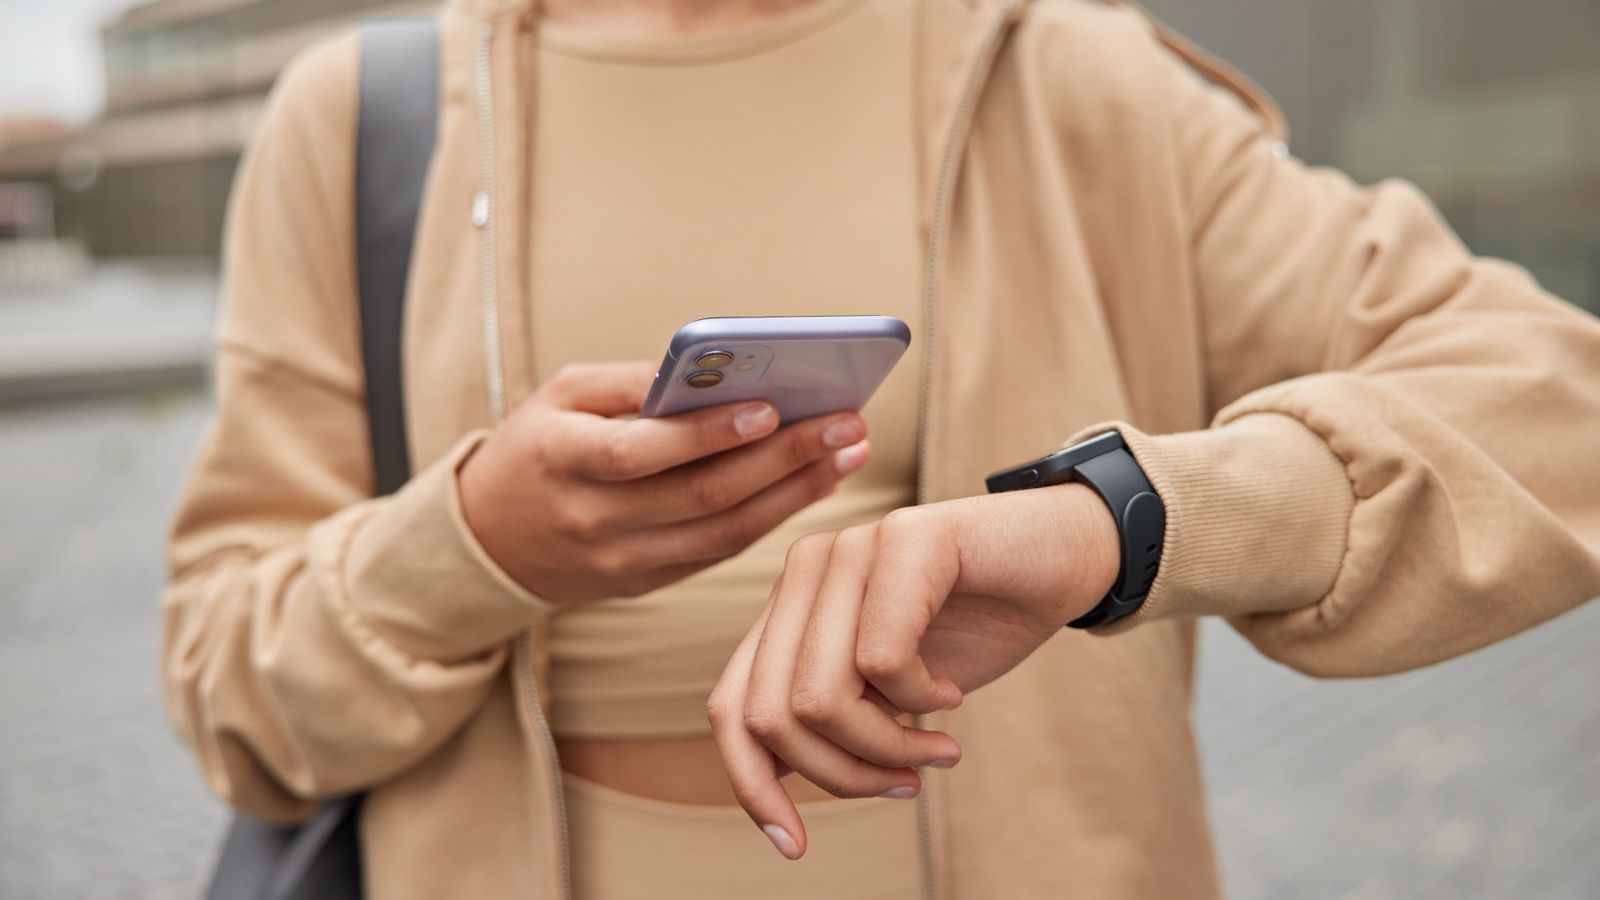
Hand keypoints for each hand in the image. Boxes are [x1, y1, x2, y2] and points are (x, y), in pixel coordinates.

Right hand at [458, 361, 870, 606]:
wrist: (489, 541)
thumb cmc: (535, 448)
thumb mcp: (560, 396)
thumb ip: (630, 382)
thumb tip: (712, 367)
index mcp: (563, 461)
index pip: (642, 453)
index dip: (707, 434)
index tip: (770, 406)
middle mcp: (594, 520)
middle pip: (702, 495)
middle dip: (784, 459)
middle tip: (846, 425)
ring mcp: (622, 561)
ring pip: (724, 532)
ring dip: (795, 493)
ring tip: (848, 453)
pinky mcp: (645, 584)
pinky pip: (719, 551)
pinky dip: (770, 517)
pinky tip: (811, 483)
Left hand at [705, 484, 1118, 859]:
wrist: (1068, 556)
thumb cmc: (978, 625)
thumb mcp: (888, 693)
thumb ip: (830, 722)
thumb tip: (771, 795)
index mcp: (792, 605)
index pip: (730, 706)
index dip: (752, 785)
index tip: (794, 845)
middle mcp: (807, 569)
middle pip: (770, 715)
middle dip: (841, 774)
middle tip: (907, 781)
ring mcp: (850, 547)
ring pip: (820, 697)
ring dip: (886, 747)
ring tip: (937, 746)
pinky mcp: (904, 537)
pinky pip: (881, 660)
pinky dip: (920, 701)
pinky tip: (950, 693)